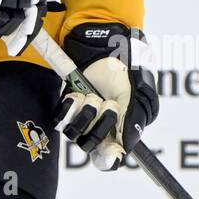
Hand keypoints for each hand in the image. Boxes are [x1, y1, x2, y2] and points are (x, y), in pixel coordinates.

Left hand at [55, 24, 158, 169]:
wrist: (105, 39)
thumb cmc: (127, 63)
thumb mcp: (139, 91)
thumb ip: (134, 121)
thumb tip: (124, 148)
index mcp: (122, 125)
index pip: (112, 155)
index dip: (108, 159)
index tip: (108, 155)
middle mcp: (101, 123)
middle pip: (92, 145)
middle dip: (99, 126)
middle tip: (108, 104)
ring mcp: (84, 112)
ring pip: (75, 132)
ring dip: (85, 113)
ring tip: (93, 95)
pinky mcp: (68, 100)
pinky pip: (60, 116)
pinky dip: (68, 106)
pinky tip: (77, 93)